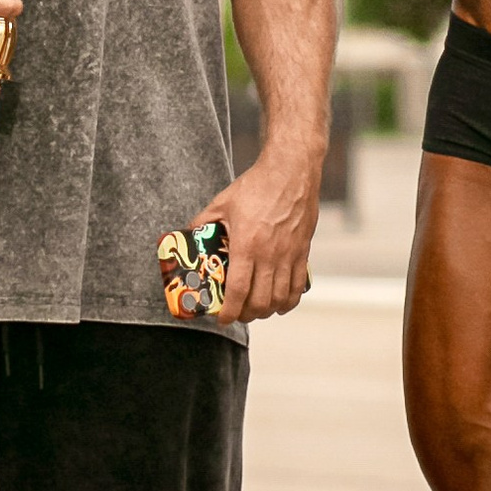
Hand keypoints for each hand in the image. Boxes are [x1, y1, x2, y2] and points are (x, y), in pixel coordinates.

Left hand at [191, 157, 318, 321]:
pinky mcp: (303, 252)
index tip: (223, 318)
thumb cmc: (257, 185)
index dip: (230, 311)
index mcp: (247, 245)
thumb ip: (203, 221)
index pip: (238, 290)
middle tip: (238, 313)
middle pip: (260, 301)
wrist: (291, 172)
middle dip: (247, 315)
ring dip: (267, 311)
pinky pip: (298, 287)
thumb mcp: (222, 203)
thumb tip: (188, 233)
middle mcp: (270, 255)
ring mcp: (289, 255)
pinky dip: (288, 301)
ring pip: (280, 298)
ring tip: (257, 309)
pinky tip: (280, 303)